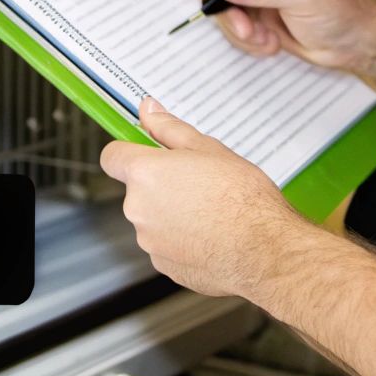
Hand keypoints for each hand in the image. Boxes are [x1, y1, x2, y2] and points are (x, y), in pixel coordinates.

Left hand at [99, 97, 304, 297]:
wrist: (263, 249)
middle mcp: (137, 208)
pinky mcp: (163, 265)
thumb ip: (168, 128)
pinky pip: (166, 245)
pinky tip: (212, 235)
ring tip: (211, 211)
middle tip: (198, 182)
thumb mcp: (208, 148)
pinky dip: (183, 240)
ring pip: (153, 218)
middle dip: (161, 184)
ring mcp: (149, 241)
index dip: (128, 152)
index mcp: (145, 174)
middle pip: (137, 189)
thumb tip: (148, 110)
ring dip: (172, 213)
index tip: (147, 152)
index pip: (112, 156)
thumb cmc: (241, 197)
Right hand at [197, 0, 375, 73]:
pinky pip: (240, 27)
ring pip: (229, 6)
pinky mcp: (264, 17)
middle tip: (243, 29)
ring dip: (240, 29)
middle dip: (230, 7)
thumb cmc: (346, 9)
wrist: (360, 44)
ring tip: (265, 41)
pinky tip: (272, 45)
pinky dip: (249, 41)